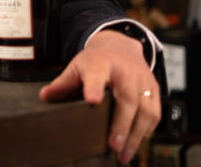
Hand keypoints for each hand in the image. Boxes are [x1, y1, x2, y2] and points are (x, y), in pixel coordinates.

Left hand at [38, 30, 159, 163]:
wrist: (120, 45)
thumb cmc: (96, 60)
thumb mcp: (76, 66)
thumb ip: (63, 83)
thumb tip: (45, 96)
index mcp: (101, 63)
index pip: (97, 74)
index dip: (94, 87)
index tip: (91, 101)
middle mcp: (125, 71)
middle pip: (127, 98)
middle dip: (121, 125)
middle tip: (113, 147)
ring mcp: (142, 79)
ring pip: (145, 109)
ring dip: (136, 135)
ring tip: (124, 154)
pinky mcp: (154, 89)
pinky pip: (155, 113)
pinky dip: (147, 131)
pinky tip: (136, 143)